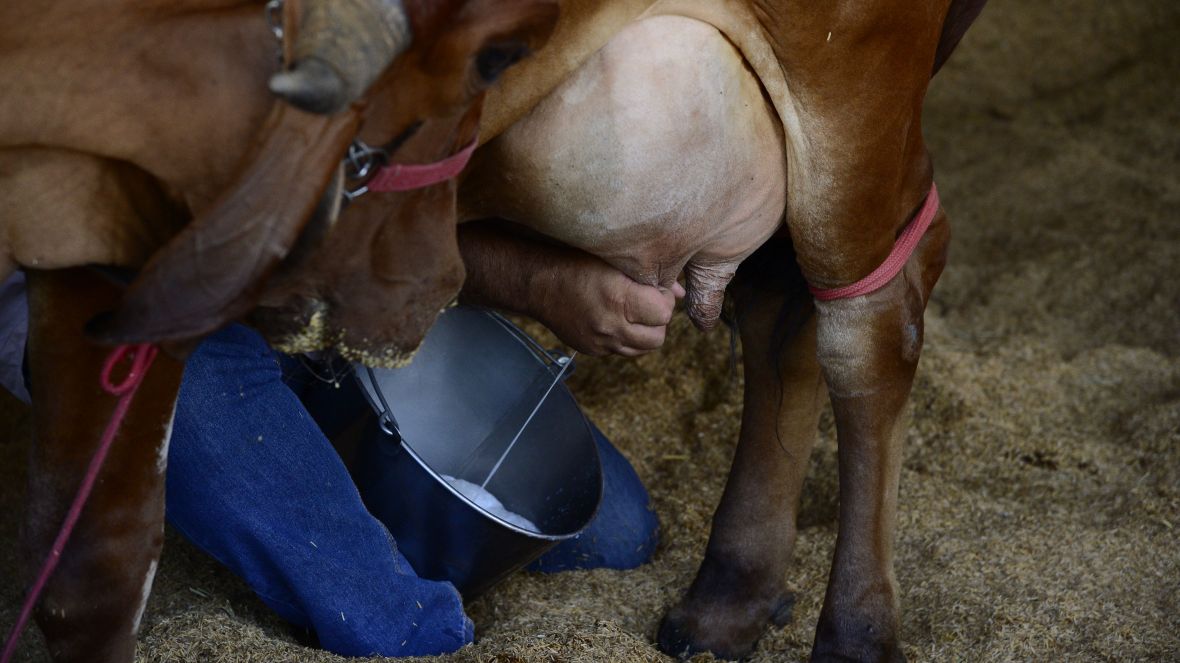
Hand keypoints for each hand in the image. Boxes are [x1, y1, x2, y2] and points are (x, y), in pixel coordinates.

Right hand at [531, 253, 684, 356]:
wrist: (537, 284)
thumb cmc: (575, 263)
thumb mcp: (614, 259)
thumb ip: (649, 275)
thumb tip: (679, 291)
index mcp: (618, 298)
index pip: (664, 313)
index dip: (664, 299)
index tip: (655, 288)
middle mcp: (610, 325)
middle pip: (658, 336)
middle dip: (659, 319)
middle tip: (649, 302)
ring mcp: (600, 342)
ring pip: (643, 349)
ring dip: (646, 332)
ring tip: (636, 313)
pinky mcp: (592, 350)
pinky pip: (623, 351)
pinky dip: (628, 338)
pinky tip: (619, 320)